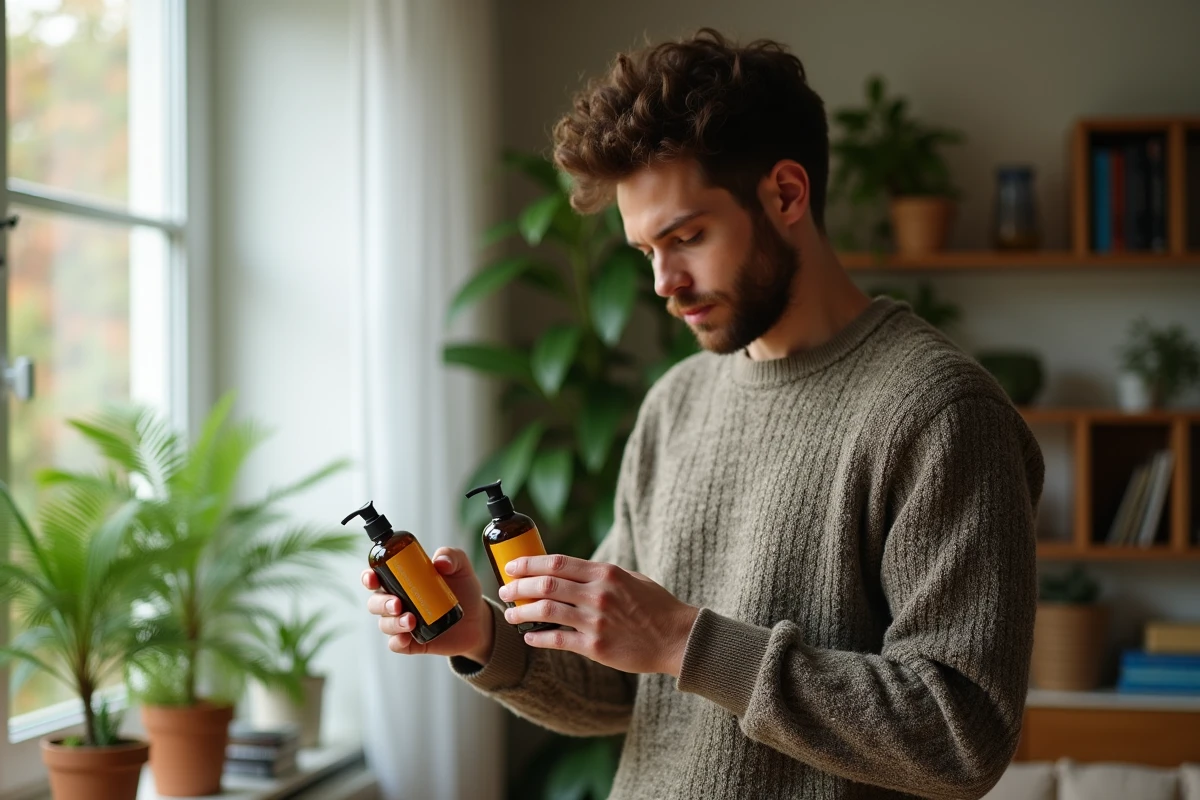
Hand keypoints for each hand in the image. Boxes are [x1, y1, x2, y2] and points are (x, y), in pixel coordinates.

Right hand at [362, 547, 494, 664]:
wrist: (478, 619)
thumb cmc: (464, 589)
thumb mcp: (461, 567)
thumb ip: (452, 556)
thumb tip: (440, 562)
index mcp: (402, 580)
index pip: (377, 577)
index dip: (369, 577)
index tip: (373, 578)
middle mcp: (398, 601)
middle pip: (375, 602)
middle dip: (381, 603)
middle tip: (397, 604)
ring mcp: (404, 623)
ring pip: (385, 624)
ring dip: (393, 623)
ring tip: (411, 621)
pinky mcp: (412, 642)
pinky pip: (396, 644)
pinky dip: (397, 642)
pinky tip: (406, 638)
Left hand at [498, 555, 699, 676]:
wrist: (676, 638)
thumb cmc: (655, 606)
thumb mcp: (630, 578)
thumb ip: (601, 575)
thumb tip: (570, 573)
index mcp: (605, 573)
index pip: (556, 562)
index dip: (529, 563)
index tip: (512, 567)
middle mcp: (598, 594)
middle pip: (546, 585)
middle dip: (519, 586)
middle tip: (505, 590)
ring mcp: (596, 621)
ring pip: (547, 612)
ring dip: (523, 612)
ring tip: (511, 614)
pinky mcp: (596, 647)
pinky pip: (559, 641)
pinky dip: (539, 638)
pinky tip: (529, 637)